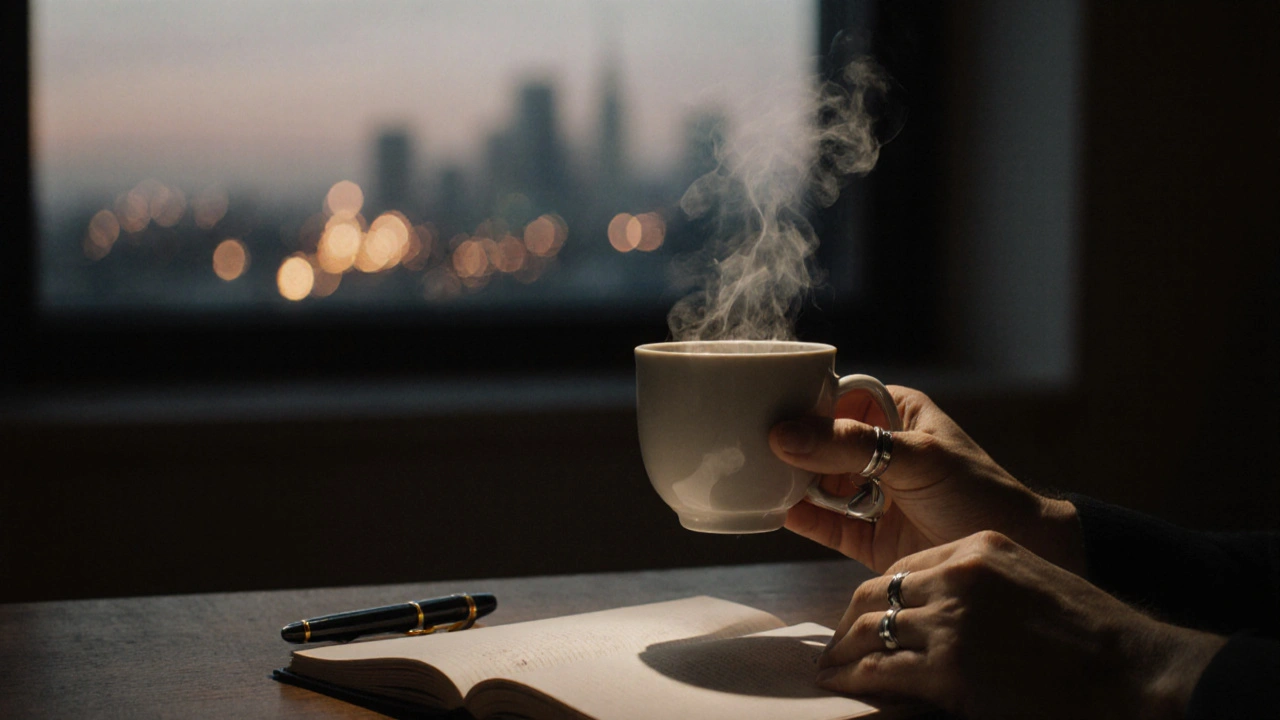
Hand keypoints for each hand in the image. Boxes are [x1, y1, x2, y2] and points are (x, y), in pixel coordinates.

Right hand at [770, 386, 1083, 573]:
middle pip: (815, 439)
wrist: (1022, 554)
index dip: (798, 400)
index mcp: (891, 412)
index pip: (833, 396)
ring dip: (785, 478)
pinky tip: (767, 507)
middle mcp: (875, 449)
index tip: (760, 405)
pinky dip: (795, 516)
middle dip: (784, 442)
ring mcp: (867, 492)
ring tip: (748, 473)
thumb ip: (849, 447)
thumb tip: (783, 435)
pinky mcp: (864, 536)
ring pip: (813, 480)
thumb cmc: (978, 492)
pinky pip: (820, 522)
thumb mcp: (914, 458)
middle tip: (743, 442)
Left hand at [817, 532, 1225, 719]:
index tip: (859, 616)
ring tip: (831, 671)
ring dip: (843, 654)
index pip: (904, 567)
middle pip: (876, 594)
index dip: (875, 596)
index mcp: (979, 548)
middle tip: (834, 648)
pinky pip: (881, 669)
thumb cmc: (1092, 641)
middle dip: (847, 623)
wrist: (1133, 672)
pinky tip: (843, 688)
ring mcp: (952, 619)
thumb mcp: (1029, 586)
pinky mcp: (950, 665)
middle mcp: (959, 574)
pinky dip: (854, 680)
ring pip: (869, 630)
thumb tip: (938, 618)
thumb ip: (981, 591)